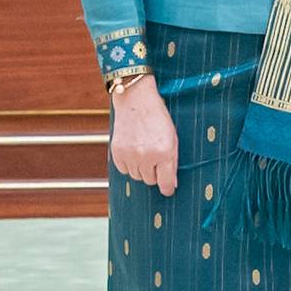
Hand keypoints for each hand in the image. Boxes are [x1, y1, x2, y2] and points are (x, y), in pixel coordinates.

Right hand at [109, 80, 178, 194]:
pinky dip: (128, 164)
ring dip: (141, 168)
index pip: (166, 183)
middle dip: (154, 173)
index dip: (168, 188)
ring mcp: (130, 155)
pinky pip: (124, 170)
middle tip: (154, 157)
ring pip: (137, 176)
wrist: (136, 100)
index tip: (168, 190)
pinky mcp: (117, 152)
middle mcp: (147, 156)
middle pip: (150, 181)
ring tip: (143, 150)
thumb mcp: (172, 138)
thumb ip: (172, 161)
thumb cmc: (157, 118)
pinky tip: (132, 149)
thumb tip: (171, 184)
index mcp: (164, 152)